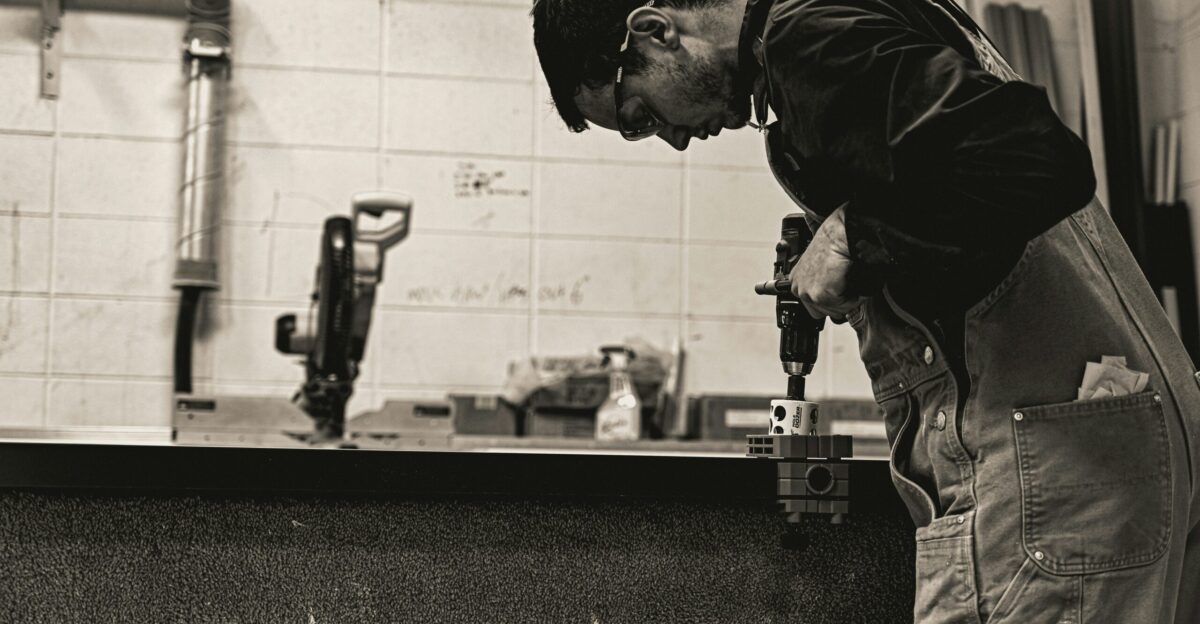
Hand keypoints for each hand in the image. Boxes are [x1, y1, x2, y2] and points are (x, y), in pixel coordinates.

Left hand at [789, 206, 860, 321]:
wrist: (840, 234)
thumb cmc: (834, 243)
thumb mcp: (822, 265)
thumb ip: (822, 281)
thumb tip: (834, 293)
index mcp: (797, 281)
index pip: (814, 305)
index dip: (832, 299)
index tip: (841, 289)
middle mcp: (798, 288)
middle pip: (825, 311)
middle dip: (840, 301)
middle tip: (848, 283)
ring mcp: (808, 293)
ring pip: (837, 309)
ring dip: (850, 297)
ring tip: (850, 277)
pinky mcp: (822, 295)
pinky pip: (846, 306)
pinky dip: (856, 295)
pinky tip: (853, 277)